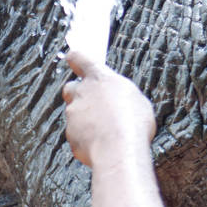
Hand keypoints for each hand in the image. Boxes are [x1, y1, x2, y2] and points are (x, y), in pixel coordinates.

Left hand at [62, 51, 156, 166]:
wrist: (118, 150)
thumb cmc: (132, 123)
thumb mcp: (135, 99)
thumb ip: (119, 94)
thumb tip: (116, 99)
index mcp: (98, 78)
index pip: (79, 59)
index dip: (76, 58)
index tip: (73, 57)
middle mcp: (81, 93)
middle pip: (71, 88)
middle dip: (78, 94)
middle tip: (93, 102)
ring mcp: (73, 115)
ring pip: (74, 113)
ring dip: (86, 119)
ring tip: (106, 130)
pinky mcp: (71, 135)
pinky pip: (77, 135)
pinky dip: (86, 138)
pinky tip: (103, 143)